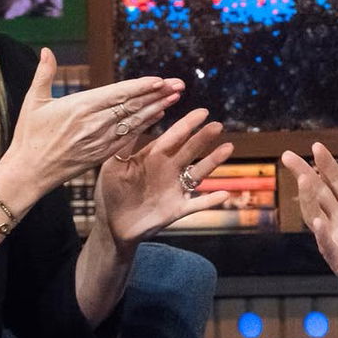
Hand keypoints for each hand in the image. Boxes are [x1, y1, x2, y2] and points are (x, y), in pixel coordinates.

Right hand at [1, 49, 182, 193]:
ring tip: (175, 97)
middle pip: (131, 106)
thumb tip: (45, 50)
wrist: (29, 172)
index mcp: (79, 107)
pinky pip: (128, 138)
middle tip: (178, 84)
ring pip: (134, 122)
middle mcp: (93, 124)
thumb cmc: (29, 136)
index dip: (140, 87)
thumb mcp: (33, 102)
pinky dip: (144, 126)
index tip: (159, 80)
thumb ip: (43, 74)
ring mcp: (99, 141)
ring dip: (156, 109)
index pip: (117, 94)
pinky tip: (158, 116)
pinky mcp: (102, 155)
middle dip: (157, 94)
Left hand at [95, 107, 234, 245]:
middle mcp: (169, 169)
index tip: (202, 112)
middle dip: (203, 138)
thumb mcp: (113, 166)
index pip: (174, 137)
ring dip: (213, 161)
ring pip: (198, 173)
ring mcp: (175, 189)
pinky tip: (224, 194)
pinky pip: (197, 204)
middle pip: (190, 150)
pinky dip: (210, 200)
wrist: (112, 225)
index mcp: (154, 156)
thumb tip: (131, 119)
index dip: (187, 125)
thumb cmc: (110, 192)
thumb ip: (124, 145)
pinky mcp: (177, 209)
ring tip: (228, 147)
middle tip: (217, 125)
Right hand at [281, 143, 337, 325]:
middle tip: (288, 156)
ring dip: (308, 200)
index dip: (325, 164)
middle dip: (304, 175)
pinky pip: (328, 249)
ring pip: (315, 217)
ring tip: (304, 180)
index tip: (316, 146)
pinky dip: (322, 236)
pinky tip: (319, 222)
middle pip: (317, 194)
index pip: (334, 181)